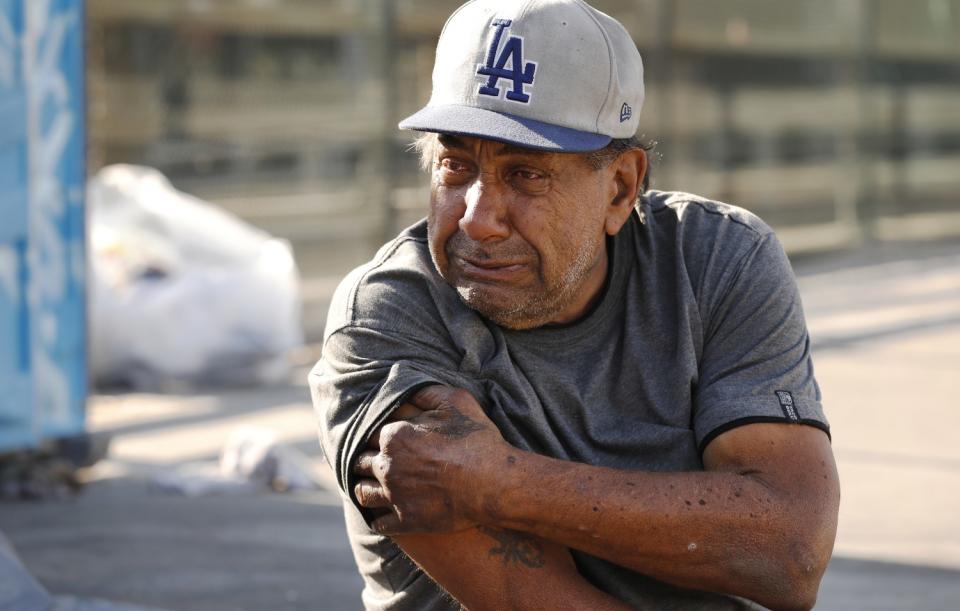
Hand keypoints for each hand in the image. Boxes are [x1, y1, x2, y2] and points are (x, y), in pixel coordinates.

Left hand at [352, 385, 510, 534]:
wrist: (496, 484)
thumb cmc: (478, 440)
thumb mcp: (456, 401)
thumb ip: (424, 391)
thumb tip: (401, 381)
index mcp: (394, 436)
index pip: (369, 434)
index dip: (377, 436)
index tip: (386, 440)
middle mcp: (387, 466)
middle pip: (361, 462)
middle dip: (367, 460)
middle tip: (379, 462)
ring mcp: (394, 496)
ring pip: (362, 492)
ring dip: (366, 487)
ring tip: (376, 486)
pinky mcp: (405, 521)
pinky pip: (378, 522)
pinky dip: (379, 517)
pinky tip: (386, 512)